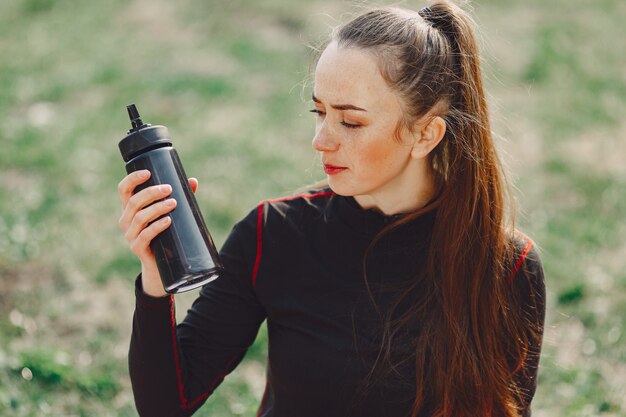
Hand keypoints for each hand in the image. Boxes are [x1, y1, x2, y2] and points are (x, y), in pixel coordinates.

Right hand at [117, 170, 197, 295]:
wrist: (162, 263)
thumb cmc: (165, 232)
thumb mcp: (170, 213)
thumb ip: (180, 196)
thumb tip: (192, 181)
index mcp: (130, 208)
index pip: (124, 189)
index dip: (132, 179)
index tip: (148, 172)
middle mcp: (126, 220)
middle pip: (133, 201)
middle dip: (151, 193)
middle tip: (169, 189)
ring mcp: (130, 234)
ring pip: (140, 217)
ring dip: (157, 208)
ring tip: (173, 203)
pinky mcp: (137, 248)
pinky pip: (145, 235)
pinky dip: (157, 226)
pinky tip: (168, 221)